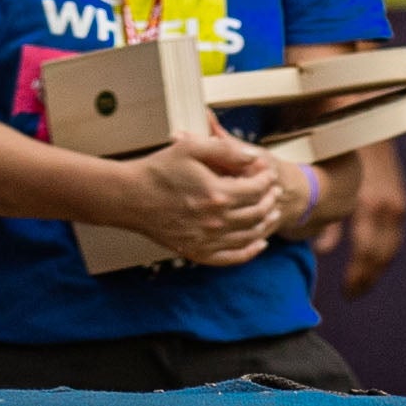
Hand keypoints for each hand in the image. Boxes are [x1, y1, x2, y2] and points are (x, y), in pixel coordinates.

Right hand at [110, 126, 294, 268]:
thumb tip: (253, 158)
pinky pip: (232, 257)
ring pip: (249, 236)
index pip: (256, 189)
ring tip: (273, 213)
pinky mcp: (197, 252)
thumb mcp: (192, 147)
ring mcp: (208, 240)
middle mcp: (217, 221)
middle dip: (270, 200)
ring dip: (265, 224)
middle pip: (256, 213)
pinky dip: (250, 252)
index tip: (267, 172)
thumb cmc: (159, 170)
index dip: (266, 180)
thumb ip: (226, 150)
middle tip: (274, 191)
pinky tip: (259, 244)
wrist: (131, 197)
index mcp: (218, 194)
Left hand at [314, 135, 405, 296]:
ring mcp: (396, 201)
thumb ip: (326, 214)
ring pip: (391, 246)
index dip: (358, 275)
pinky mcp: (397, 196)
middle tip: (351, 293)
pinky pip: (394, 233)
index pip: (367, 252)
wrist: (364, 107)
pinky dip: (384, 249)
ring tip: (361, 282)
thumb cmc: (334, 137)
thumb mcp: (322, 174)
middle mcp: (387, 205)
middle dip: (367, 276)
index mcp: (369, 203)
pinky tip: (371, 258)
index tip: (346, 291)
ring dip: (377, 266)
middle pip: (382, 254)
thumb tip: (323, 249)